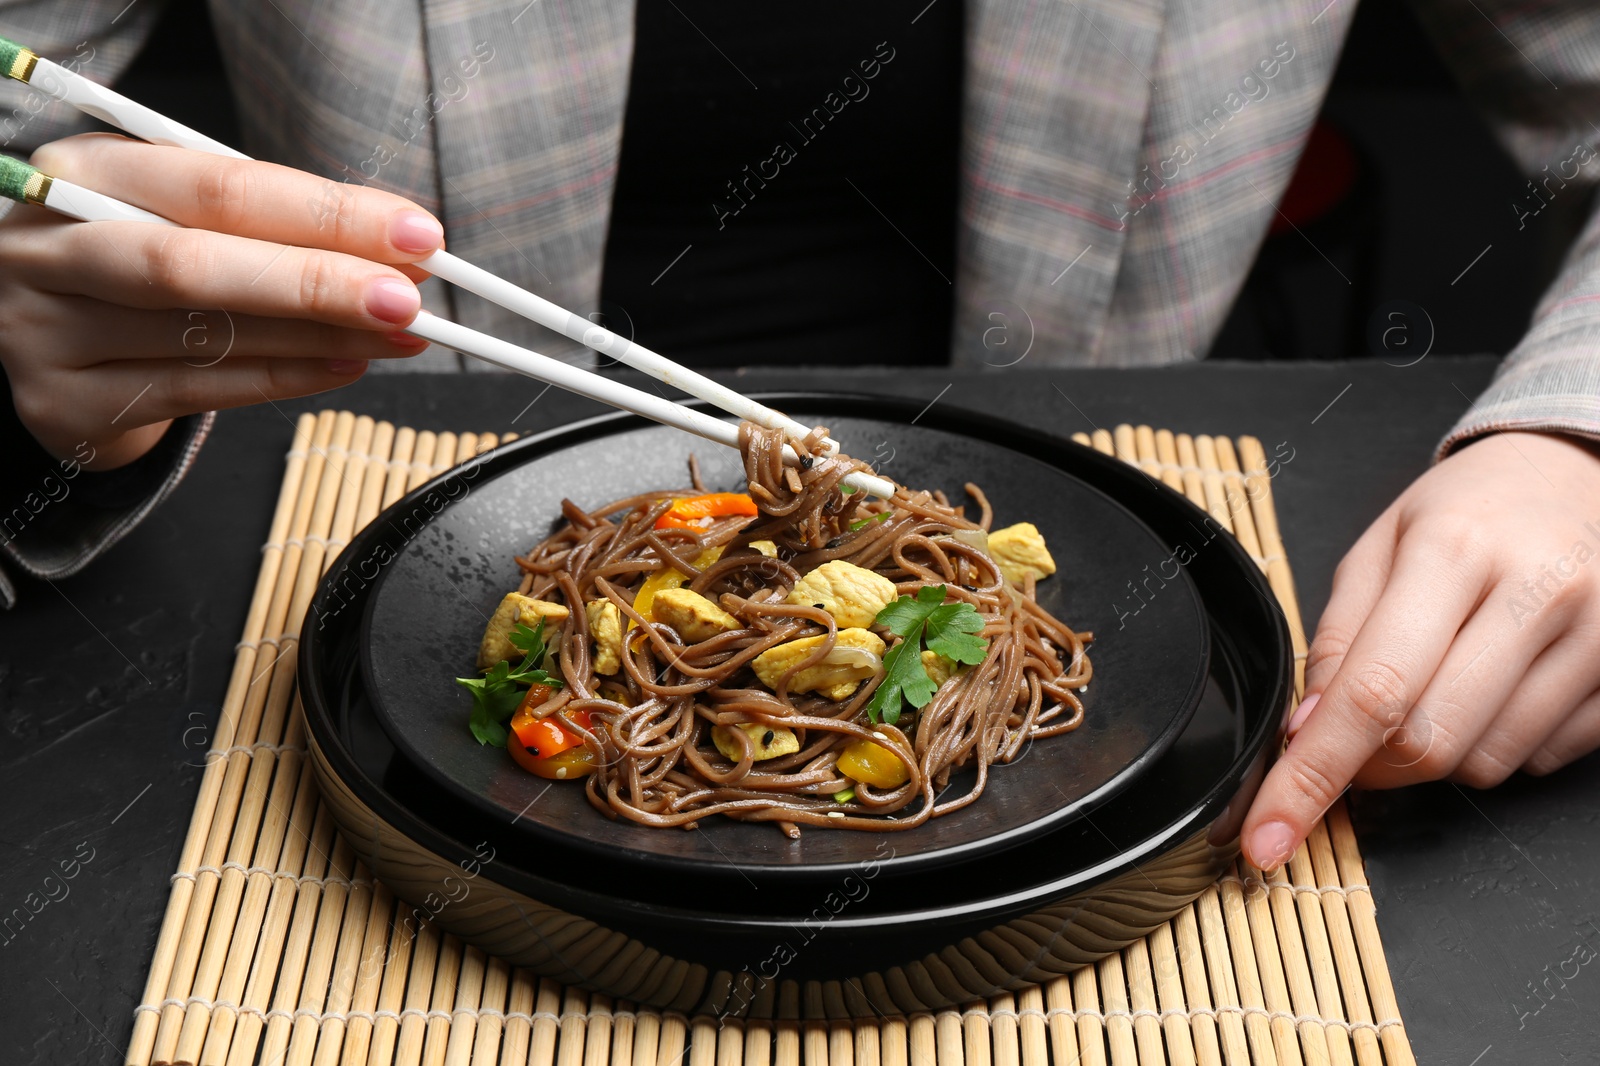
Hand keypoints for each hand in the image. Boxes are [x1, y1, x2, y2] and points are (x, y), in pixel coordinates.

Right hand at [0, 134, 441, 468]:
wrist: (42, 333)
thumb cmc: (132, 254)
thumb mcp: (177, 211)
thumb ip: (270, 221)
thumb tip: (396, 248)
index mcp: (84, 172)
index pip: (219, 187)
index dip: (325, 212)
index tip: (414, 233)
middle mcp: (52, 247)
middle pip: (198, 263)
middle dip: (318, 281)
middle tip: (406, 297)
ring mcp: (48, 329)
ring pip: (206, 335)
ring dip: (320, 337)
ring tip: (398, 334)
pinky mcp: (67, 402)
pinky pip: (198, 392)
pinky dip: (284, 378)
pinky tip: (346, 366)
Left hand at [1241, 430, 1599, 868]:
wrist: (1579, 473)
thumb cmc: (1469, 510)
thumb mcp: (1380, 546)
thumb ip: (1340, 637)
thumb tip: (1306, 732)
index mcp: (1454, 551)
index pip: (1372, 692)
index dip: (1313, 775)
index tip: (1269, 834)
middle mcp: (1538, 592)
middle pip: (1431, 741)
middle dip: (1373, 763)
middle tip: (1355, 735)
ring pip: (1487, 762)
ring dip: (1439, 751)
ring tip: (1442, 680)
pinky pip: (1542, 759)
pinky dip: (1500, 742)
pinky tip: (1498, 684)